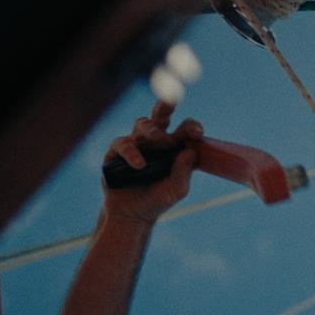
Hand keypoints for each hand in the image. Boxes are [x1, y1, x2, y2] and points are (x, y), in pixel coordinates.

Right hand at [101, 100, 203, 224]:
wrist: (133, 215)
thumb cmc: (158, 199)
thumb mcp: (177, 190)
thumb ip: (184, 172)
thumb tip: (190, 151)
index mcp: (174, 146)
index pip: (184, 129)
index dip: (192, 127)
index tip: (197, 133)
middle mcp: (155, 141)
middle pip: (161, 116)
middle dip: (166, 104)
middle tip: (172, 99)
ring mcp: (136, 144)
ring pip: (142, 124)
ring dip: (151, 129)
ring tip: (158, 138)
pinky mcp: (117, 153)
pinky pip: (124, 144)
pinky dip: (132, 152)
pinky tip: (140, 164)